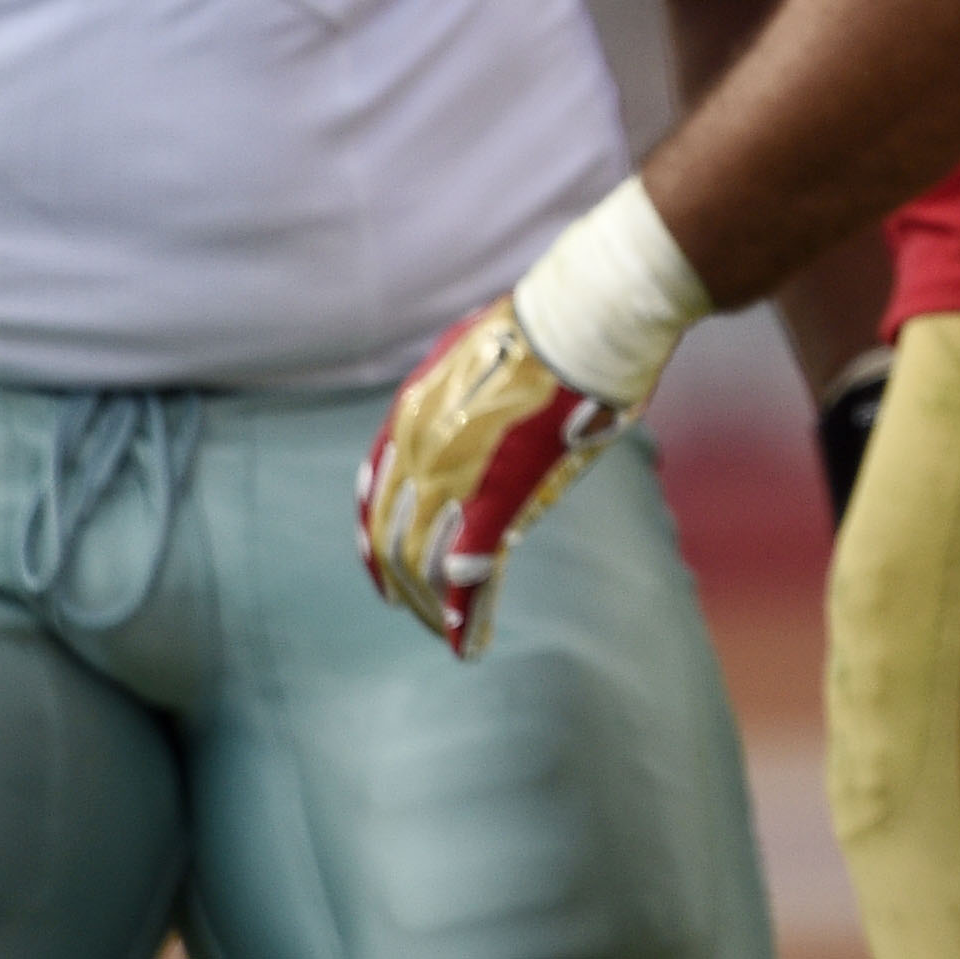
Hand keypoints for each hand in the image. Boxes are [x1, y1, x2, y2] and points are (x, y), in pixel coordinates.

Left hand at [357, 297, 632, 656]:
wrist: (585, 315)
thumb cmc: (554, 327)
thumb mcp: (484, 356)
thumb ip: (466, 398)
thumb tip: (480, 419)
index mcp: (412, 412)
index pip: (375, 491)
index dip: (376, 536)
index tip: (384, 566)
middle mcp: (418, 448)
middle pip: (390, 537)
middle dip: (401, 583)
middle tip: (415, 613)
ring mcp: (453, 476)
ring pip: (423, 564)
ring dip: (433, 607)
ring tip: (449, 635)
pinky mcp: (497, 500)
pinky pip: (470, 573)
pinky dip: (467, 615)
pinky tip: (470, 644)